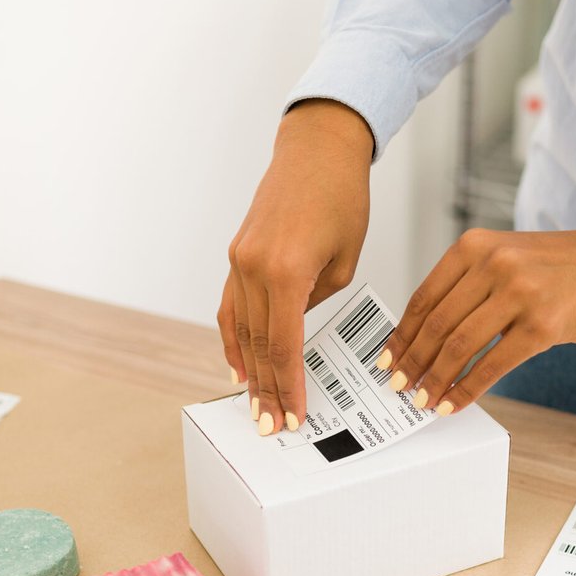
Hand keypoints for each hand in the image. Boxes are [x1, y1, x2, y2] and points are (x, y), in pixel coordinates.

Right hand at [219, 100, 372, 434]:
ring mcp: (239, 260)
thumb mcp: (346, 259)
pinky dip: (232, 338)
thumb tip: (298, 329)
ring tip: (254, 406)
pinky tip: (237, 366)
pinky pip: (230, 306)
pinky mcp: (236, 254)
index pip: (283, 345)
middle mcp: (254, 267)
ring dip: (247, 371)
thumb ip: (319, 300)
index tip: (293, 415)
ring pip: (238, 329)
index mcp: (286, 271)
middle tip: (271, 426)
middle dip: (265, 390)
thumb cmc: (342, 197)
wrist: (317, 149)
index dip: (287, 386)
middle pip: (257, 344)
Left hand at [377, 222, 575, 414]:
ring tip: (424, 400)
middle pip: (437, 324)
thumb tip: (426, 336)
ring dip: (436, 380)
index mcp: (475, 246)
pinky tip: (454, 403)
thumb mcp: (504, 258)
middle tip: (399, 386)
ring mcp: (518, 294)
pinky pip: (492, 365)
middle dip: (413, 362)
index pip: (424, 296)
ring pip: (459, 346)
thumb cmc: (558, 268)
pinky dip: (467, 389)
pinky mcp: (541, 325)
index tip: (388, 359)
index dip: (402, 334)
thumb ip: (468, 286)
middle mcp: (493, 264)